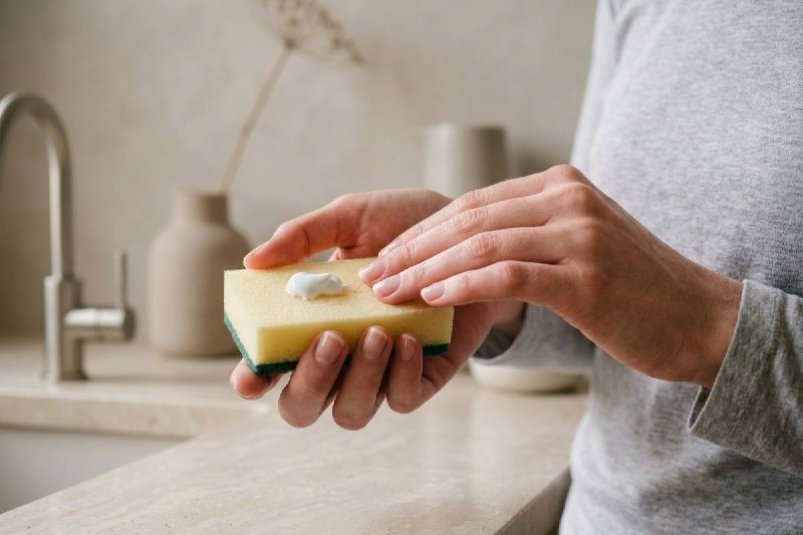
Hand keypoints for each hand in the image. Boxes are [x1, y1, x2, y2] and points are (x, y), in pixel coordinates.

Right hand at [231, 190, 514, 428]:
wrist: (468, 234)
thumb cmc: (401, 227)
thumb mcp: (351, 219)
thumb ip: (301, 238)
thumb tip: (253, 262)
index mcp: (309, 324)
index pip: (268, 368)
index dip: (252, 379)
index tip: (249, 374)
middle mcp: (340, 359)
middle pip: (303, 406)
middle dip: (309, 381)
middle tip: (329, 337)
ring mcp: (380, 374)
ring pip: (352, 411)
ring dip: (359, 377)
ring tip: (377, 331)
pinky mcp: (422, 378)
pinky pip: (403, 400)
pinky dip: (402, 375)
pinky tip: (407, 338)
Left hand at [360, 165, 742, 387]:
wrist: (698, 319)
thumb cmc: (631, 289)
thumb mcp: (579, 242)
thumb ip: (530, 231)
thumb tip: (462, 247)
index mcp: (560, 184)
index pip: (474, 203)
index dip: (424, 232)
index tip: (388, 256)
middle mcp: (568, 198)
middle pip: (469, 218)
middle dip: (413, 249)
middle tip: (375, 275)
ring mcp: (579, 234)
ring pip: (481, 244)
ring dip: (426, 271)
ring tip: (390, 293)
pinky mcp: (585, 275)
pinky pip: (508, 274)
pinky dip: (463, 285)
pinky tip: (433, 300)